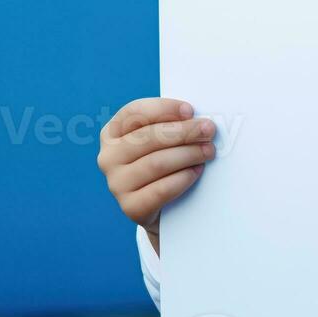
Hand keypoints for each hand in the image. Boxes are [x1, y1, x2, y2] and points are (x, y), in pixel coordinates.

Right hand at [97, 98, 215, 253]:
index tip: (190, 110)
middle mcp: (109, 157)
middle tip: (208, 130)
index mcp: (113, 132)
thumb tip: (198, 119)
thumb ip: (172, 124)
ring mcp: (117, 183)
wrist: (163, 207)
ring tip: (208, 151)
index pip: (134, 113)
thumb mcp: (162, 140)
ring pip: (156, 163)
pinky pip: (161, 190)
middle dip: (184, 132)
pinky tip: (196, 171)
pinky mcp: (130, 207)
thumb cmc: (164, 162)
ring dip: (188, 154)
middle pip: (148, 138)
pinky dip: (183, 178)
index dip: (163, 109)